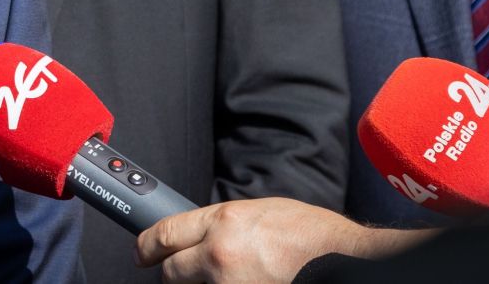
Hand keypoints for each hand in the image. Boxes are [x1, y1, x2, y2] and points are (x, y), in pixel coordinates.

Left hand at [134, 197, 431, 283]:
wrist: (345, 263)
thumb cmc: (313, 236)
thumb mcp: (261, 211)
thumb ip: (223, 223)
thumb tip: (197, 235)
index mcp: (223, 221)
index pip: (164, 234)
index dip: (147, 246)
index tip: (143, 252)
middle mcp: (219, 254)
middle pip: (170, 272)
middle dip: (172, 272)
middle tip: (180, 272)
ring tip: (225, 277)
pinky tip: (239, 282)